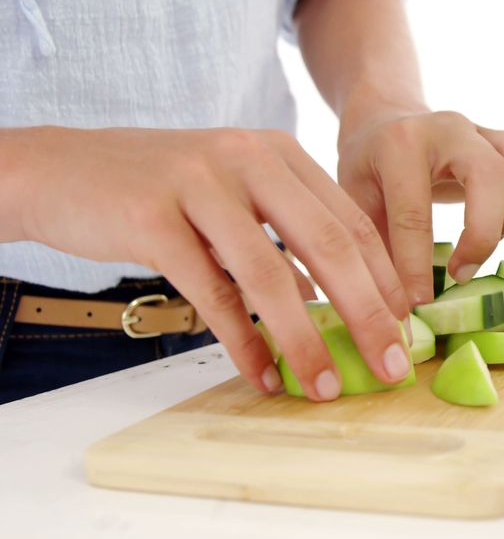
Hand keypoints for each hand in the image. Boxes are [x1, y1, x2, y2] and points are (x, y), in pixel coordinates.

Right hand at [7, 126, 412, 398]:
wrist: (62, 170)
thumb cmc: (159, 189)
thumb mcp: (232, 192)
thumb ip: (282, 233)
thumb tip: (331, 300)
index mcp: (277, 153)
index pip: (350, 221)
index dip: (384, 278)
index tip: (406, 328)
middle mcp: (247, 158)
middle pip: (328, 244)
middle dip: (367, 312)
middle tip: (392, 364)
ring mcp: (200, 184)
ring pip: (271, 274)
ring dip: (304, 339)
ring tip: (324, 386)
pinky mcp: (154, 218)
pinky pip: (212, 293)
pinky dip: (241, 341)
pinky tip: (260, 374)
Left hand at [337, 110, 503, 305]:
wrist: (386, 119)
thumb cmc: (369, 167)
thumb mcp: (356, 202)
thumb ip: (376, 247)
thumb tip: (395, 310)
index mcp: (401, 144)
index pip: (415, 212)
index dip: (416, 265)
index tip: (418, 303)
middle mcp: (449, 128)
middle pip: (491, 173)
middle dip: (482, 233)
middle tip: (461, 272)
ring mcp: (484, 129)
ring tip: (490, 244)